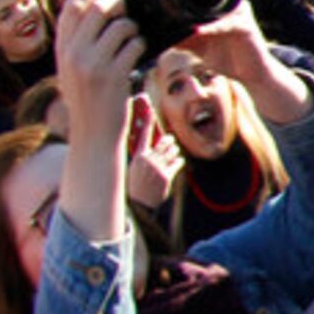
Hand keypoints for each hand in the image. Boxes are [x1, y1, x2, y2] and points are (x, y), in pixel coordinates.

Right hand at [53, 0, 140, 152]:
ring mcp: (94, 65)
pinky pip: (135, 45)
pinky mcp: (115, 76)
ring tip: (133, 37)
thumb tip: (93, 11)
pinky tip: (139, 52)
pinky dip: (141, 44)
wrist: (93, 135)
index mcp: (61, 51)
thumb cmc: (88, 101)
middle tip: (124, 6)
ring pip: (120, 26)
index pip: (70, 10)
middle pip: (96, 10)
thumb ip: (77, 45)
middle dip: (115, 2)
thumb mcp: (72, 70)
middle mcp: (74, 55)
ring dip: (132, 27)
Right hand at [124, 96, 182, 210]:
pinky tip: (175, 164)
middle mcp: (147, 160)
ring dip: (174, 152)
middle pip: (164, 142)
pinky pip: (178, 162)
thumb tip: (152, 144)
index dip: (147, 121)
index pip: (143, 134)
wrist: (140, 204)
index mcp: (137, 157)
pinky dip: (178, 162)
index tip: (149, 109)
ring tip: (171, 156)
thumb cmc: (137, 185)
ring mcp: (157, 167)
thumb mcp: (134, 168)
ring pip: (173, 151)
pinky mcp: (167, 175)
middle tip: (170, 142)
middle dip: (169, 142)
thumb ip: (143, 155)